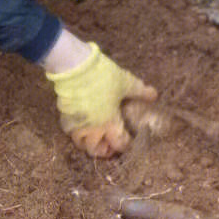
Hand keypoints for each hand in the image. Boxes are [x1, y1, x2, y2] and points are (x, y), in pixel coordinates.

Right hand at [46, 42, 155, 156]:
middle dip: (104, 151)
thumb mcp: (126, 83)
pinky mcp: (65, 115)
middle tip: (109, 145)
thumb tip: (154, 95)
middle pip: (95, 150)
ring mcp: (77, 123)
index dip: (125, 146)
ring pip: (79, 143)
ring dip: (88, 143)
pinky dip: (75, 131)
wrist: (75, 67)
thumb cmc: (103, 76)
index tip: (129, 142)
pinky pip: (69, 130)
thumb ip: (140, 91)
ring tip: (94, 137)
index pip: (119, 144)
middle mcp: (92, 128)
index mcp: (109, 122)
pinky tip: (80, 124)